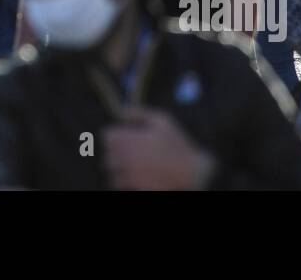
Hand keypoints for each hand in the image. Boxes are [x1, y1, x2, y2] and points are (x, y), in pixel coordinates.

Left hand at [101, 108, 216, 190]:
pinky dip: (124, 181)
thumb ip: (138, 113)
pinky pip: (118, 185)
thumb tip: (121, 112)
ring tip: (134, 165)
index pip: (107, 136)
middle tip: (130, 151)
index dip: (116, 134)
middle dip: (116, 152)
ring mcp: (129, 176)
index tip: (125, 136)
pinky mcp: (134, 188)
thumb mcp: (162, 120)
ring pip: (111, 172)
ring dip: (118, 168)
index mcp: (129, 140)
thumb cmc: (178, 145)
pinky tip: (137, 176)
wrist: (193, 174)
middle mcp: (125, 159)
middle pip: (107, 154)